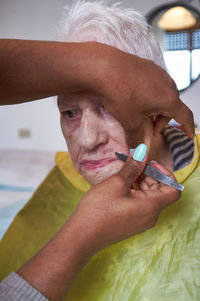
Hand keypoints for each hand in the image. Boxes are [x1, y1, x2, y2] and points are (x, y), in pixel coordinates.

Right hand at [17, 149, 179, 300]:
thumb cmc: (99, 209)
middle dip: (149, 174)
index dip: (165, 174)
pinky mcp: (131, 223)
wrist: (82, 235)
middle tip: (133, 163)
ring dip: (141, 182)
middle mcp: (150, 216)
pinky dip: (135, 191)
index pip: (173, 189)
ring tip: (124, 173)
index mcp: (151, 206)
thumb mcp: (117, 183)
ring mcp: (141, 221)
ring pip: (149, 196)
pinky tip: (120, 185)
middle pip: (160, 191)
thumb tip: (142, 152)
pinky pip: (140, 204)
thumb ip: (132, 167)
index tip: (149, 164)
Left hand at [90, 44, 193, 141]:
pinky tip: (135, 98)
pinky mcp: (148, 66)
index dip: (188, 127)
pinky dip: (150, 95)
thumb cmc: (120, 94)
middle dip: (163, 120)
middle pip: (172, 106)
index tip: (189, 134)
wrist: (104, 67)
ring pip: (163, 95)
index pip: (185, 116)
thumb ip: (136, 137)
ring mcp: (158, 73)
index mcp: (169, 99)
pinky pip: (154, 84)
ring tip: (141, 113)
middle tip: (151, 129)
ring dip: (156, 107)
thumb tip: (136, 150)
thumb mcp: (129, 120)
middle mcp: (168, 84)